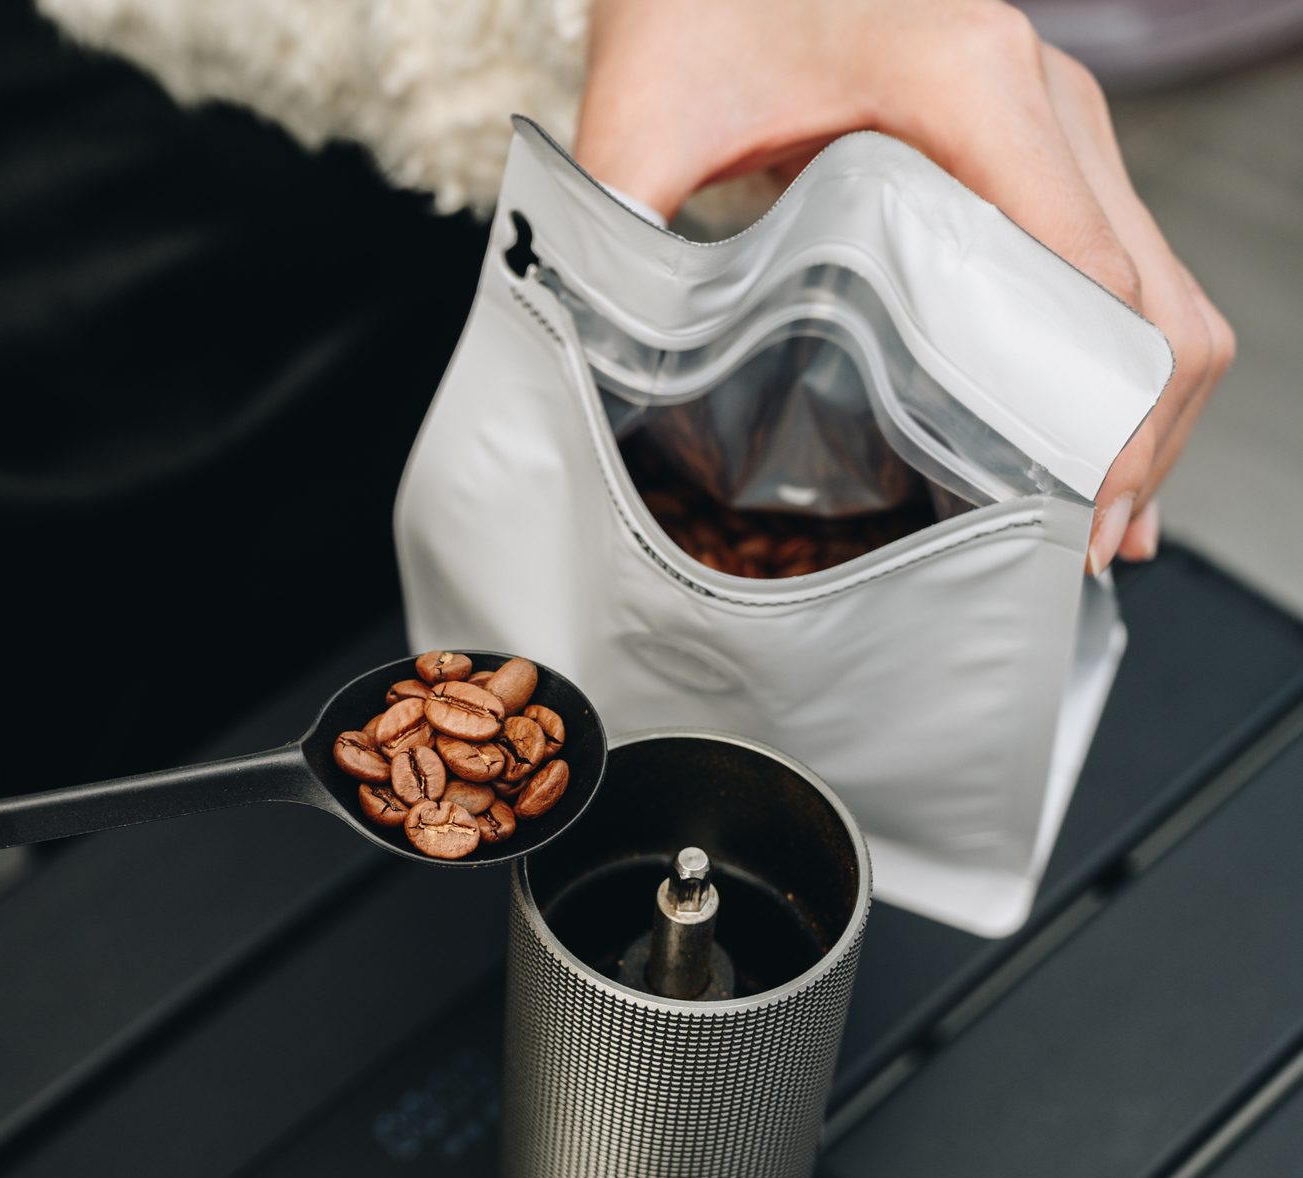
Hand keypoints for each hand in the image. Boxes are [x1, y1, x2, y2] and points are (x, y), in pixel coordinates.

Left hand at [573, 0, 1233, 571]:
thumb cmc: (691, 2)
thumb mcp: (640, 119)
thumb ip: (614, 236)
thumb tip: (588, 371)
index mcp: (967, 80)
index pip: (1084, 276)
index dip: (1093, 418)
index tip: (1065, 521)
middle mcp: (1039, 89)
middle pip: (1150, 295)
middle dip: (1136, 438)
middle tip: (1078, 552)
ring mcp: (1053, 112)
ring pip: (1159, 281)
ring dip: (1147, 407)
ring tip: (1094, 522)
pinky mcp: (1039, 133)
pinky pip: (1122, 256)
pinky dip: (1123, 355)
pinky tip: (1085, 439)